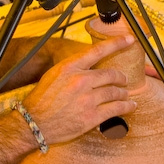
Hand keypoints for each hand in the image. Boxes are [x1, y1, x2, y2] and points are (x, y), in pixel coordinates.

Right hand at [19, 35, 136, 145]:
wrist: (34, 124)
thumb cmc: (42, 100)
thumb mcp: (54, 75)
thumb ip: (74, 69)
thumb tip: (92, 66)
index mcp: (70, 68)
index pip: (98, 51)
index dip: (116, 43)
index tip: (129, 39)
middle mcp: (80, 81)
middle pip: (111, 74)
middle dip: (121, 77)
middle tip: (123, 80)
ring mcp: (87, 99)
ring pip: (115, 92)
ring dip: (123, 93)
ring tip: (124, 94)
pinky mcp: (91, 117)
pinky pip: (116, 109)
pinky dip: (126, 106)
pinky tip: (130, 105)